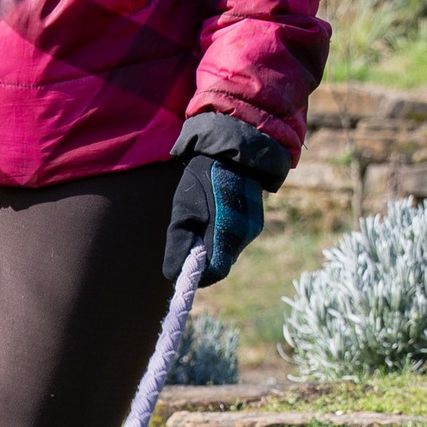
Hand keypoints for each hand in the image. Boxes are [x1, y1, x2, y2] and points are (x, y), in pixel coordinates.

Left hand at [163, 152, 265, 284]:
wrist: (234, 152)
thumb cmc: (203, 180)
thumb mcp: (184, 210)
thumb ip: (180, 242)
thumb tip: (171, 274)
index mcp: (226, 236)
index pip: (214, 272)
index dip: (199, 272)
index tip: (186, 263)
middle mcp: (243, 238)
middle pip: (221, 263)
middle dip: (205, 256)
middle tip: (191, 233)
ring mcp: (251, 230)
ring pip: (228, 251)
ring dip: (213, 243)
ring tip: (204, 216)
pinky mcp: (254, 223)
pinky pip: (235, 238)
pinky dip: (222, 232)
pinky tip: (217, 212)